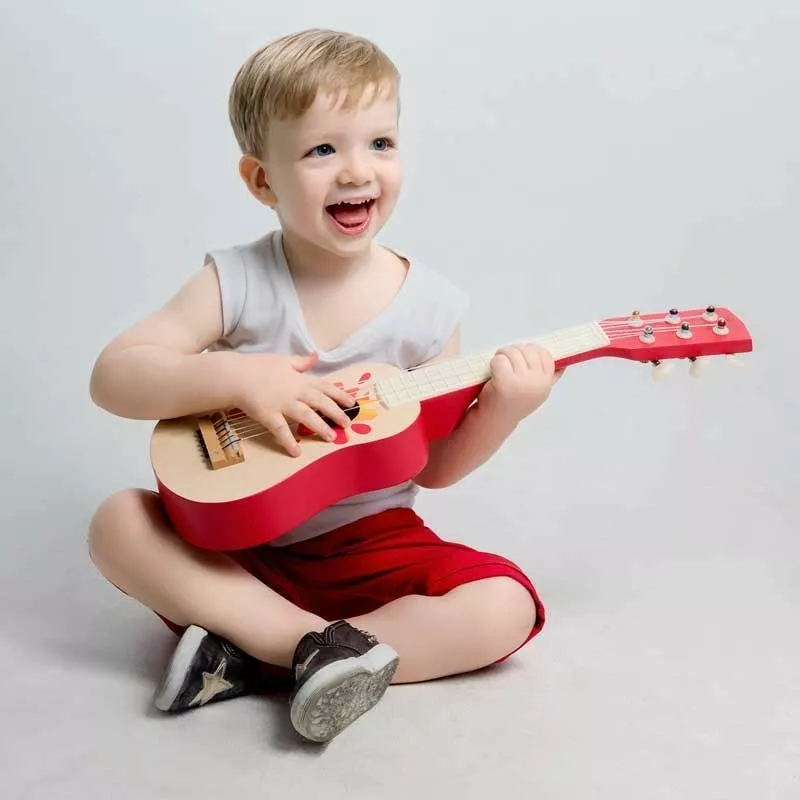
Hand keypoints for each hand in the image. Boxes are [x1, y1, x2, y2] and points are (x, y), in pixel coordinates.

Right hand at [232, 352, 355, 456]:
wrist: (235, 375)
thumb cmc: (258, 367)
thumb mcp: (283, 360)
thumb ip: (301, 362)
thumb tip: (316, 357)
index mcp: (299, 378)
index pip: (325, 386)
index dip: (340, 395)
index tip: (352, 403)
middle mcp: (294, 391)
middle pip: (320, 402)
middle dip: (335, 413)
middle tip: (347, 424)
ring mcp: (282, 404)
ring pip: (306, 416)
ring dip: (320, 427)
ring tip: (331, 438)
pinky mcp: (268, 415)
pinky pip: (281, 430)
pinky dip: (288, 442)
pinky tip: (296, 452)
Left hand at [479, 343, 563, 424]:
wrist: (494, 422)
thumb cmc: (512, 404)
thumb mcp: (535, 392)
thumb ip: (549, 379)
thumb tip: (562, 365)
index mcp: (545, 383)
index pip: (544, 354)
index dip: (530, 351)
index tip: (519, 358)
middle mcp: (536, 383)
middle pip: (527, 350)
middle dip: (513, 350)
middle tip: (504, 359)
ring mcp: (522, 382)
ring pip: (512, 352)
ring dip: (502, 355)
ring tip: (498, 365)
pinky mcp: (504, 382)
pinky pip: (500, 359)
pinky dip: (494, 362)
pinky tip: (492, 372)